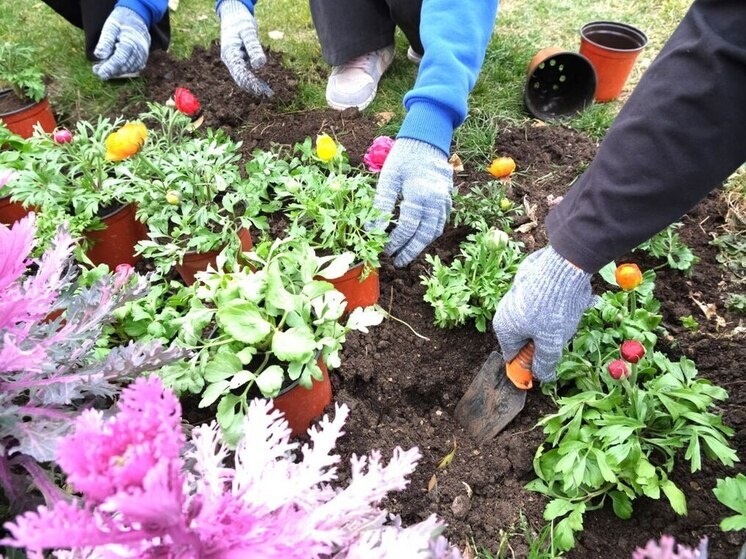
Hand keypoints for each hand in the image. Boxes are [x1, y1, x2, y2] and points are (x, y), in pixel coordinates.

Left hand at [93, 7, 150, 79]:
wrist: (137, 18)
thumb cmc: (122, 21)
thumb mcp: (111, 26)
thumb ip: (105, 41)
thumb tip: (99, 56)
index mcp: (131, 43)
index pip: (119, 60)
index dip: (109, 68)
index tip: (99, 73)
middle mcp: (139, 52)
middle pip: (123, 67)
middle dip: (109, 70)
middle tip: (96, 70)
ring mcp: (142, 57)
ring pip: (128, 70)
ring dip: (115, 71)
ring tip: (101, 68)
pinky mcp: (142, 60)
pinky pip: (132, 69)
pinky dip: (122, 70)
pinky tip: (112, 66)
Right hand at [218, 0, 272, 96]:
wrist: (233, 15)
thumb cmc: (240, 22)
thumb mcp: (248, 32)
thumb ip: (253, 47)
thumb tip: (259, 65)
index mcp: (229, 54)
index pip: (240, 73)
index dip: (251, 82)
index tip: (262, 90)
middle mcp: (230, 60)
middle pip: (241, 78)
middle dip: (254, 87)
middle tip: (269, 95)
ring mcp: (234, 61)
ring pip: (244, 77)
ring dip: (255, 85)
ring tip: (268, 93)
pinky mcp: (239, 60)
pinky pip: (246, 72)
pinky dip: (255, 78)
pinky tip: (264, 84)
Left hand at [372, 138, 452, 266]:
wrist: (427, 139)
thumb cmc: (404, 157)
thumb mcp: (388, 178)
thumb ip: (382, 204)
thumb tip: (372, 229)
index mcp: (420, 194)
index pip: (407, 227)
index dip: (395, 241)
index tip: (384, 250)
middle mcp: (436, 200)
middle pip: (424, 234)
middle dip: (410, 250)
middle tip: (397, 262)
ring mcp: (444, 200)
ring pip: (435, 231)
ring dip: (421, 245)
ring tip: (406, 254)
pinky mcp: (448, 199)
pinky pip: (441, 222)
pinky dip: (430, 234)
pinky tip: (419, 239)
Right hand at [492, 246, 594, 382]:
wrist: (563, 266)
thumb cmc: (553, 309)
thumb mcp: (551, 344)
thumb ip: (544, 364)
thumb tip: (541, 377)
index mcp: (504, 328)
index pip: (513, 356)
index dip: (530, 364)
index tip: (547, 364)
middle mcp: (505, 311)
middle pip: (525, 337)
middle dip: (544, 340)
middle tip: (561, 337)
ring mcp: (516, 295)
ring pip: (536, 319)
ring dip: (553, 323)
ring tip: (568, 315)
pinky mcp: (529, 282)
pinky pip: (542, 302)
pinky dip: (555, 305)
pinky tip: (569, 302)